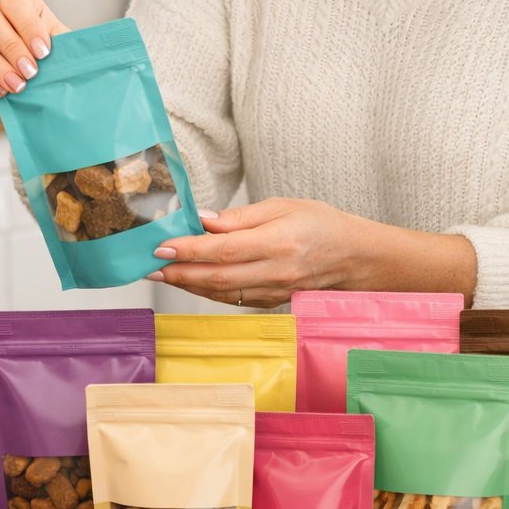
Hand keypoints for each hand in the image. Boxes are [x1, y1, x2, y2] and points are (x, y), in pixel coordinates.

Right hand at [0, 0, 69, 108]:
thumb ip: (67, 47)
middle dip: (11, 47)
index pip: (13, 1)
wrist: (45, 88)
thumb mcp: (66, 50)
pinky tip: (2, 92)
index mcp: (18, 2)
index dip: (27, 25)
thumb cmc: (57, 61)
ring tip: (20, 86)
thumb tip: (71, 51)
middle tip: (31, 71)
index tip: (43, 51)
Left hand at [147, 198, 476, 307]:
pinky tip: (192, 283)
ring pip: (222, 292)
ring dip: (189, 285)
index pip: (223, 249)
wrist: (359, 259)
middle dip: (179, 273)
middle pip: (217, 276)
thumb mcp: (283, 206)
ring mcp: (274, 291)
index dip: (189, 249)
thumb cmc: (323, 225)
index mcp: (278, 242)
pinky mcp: (272, 301)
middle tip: (149, 267)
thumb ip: (241, 217)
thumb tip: (203, 220)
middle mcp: (275, 271)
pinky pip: (233, 300)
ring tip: (163, 275)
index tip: (162, 246)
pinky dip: (209, 292)